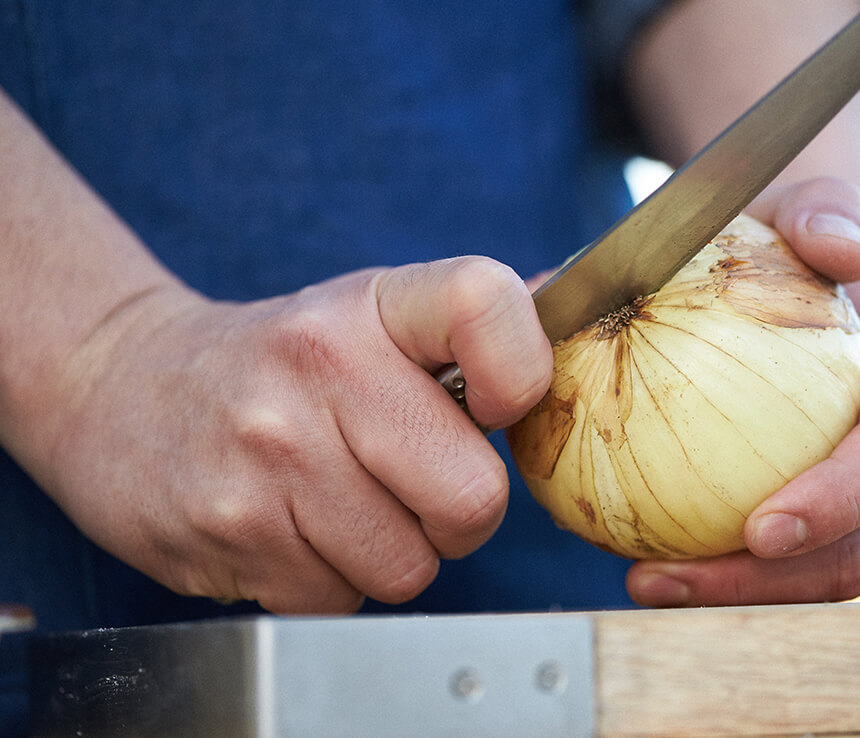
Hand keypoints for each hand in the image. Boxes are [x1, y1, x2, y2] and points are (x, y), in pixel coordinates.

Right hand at [44, 258, 551, 612]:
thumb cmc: (276, 360)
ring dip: (391, 552)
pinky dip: (329, 580)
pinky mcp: (230, 533)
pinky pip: (340, 601)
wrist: (119, 390)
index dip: (525, 372)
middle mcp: (319, 369)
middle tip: (416, 484)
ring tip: (340, 501)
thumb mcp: (364, 313)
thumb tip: (568, 306)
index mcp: (368, 306)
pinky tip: (293, 527)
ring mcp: (270, 457)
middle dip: (459, 513)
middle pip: (474, 497)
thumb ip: (466, 324)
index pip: (486, 303)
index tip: (504, 403)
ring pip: (409, 568)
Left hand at [627, 177, 859, 605]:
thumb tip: (849, 252)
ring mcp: (843, 497)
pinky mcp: (792, 510)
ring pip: (803, 573)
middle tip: (664, 578)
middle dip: (770, 583)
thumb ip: (827, 214)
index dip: (844, 502)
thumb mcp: (802, 209)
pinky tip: (631, 554)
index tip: (762, 528)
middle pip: (855, 550)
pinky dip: (702, 567)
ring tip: (640, 580)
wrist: (786, 272)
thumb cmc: (788, 241)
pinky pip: (753, 556)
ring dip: (725, 591)